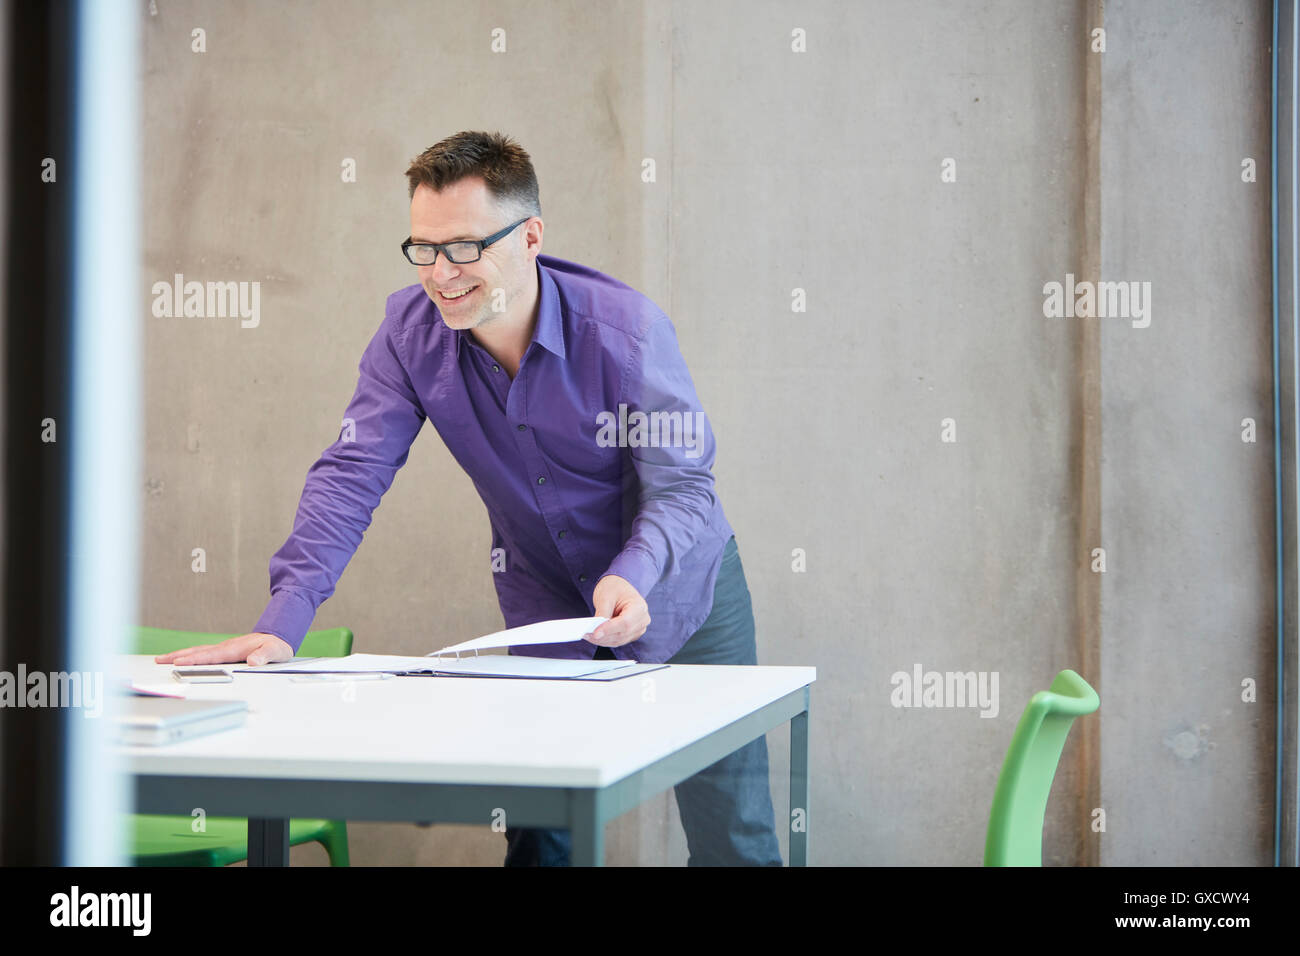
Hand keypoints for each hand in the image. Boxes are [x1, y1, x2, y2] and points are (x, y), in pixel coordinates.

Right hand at [154, 632, 293, 666]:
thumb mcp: (275, 651)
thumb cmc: (276, 644)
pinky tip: (183, 658)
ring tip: (163, 659)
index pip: (211, 655)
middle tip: (160, 660)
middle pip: (198, 652)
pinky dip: (190, 655)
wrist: (279, 636)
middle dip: (178, 656)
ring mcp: (224, 648)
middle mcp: (226, 647)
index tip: (179, 661)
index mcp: (235, 649)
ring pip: (199, 651)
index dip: (195, 659)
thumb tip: (253, 661)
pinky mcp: (225, 651)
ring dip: (181, 654)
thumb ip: (264, 656)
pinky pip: (204, 653)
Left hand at [586, 575, 650, 647]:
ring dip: (602, 640)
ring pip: (619, 640)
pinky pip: (617, 641)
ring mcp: (638, 629)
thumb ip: (602, 614)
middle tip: (586, 634)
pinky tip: (593, 637)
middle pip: (622, 634)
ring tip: (587, 635)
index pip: (625, 622)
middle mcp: (642, 620)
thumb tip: (596, 630)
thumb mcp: (606, 596)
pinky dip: (605, 640)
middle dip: (603, 636)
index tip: (595, 633)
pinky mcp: (631, 634)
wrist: (619, 588)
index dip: (609, 629)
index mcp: (640, 607)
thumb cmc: (614, 588)